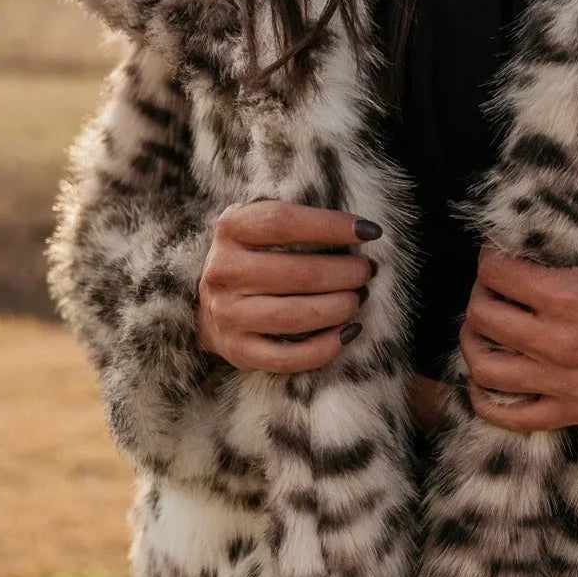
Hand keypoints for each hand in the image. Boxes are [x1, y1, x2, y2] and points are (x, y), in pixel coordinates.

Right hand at [195, 199, 380, 373]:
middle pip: (299, 274)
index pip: (283, 222)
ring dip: (339, 308)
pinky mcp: (238, 351)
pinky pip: (287, 358)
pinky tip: (349, 332)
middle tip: (366, 272)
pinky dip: (325, 348)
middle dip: (346, 273)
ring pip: (295, 316)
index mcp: (230, 229)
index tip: (369, 232)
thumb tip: (359, 230)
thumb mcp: (260, 224)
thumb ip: (297, 218)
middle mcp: (223, 272)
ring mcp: (228, 314)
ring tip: (359, 298)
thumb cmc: (253, 255)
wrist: (208, 304)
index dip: (332, 225)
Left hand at [457, 245, 577, 432]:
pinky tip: (486, 379)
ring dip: (473, 341)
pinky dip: (484, 398)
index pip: (496, 272)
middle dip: (481, 294)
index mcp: (566, 297)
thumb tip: (522, 249)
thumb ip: (562, 258)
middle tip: (493, 289)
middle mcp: (557, 341)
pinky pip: (507, 415)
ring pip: (482, 364)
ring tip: (484, 330)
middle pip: (481, 315)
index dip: (490, 258)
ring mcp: (560, 382)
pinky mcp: (570, 412)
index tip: (497, 257)